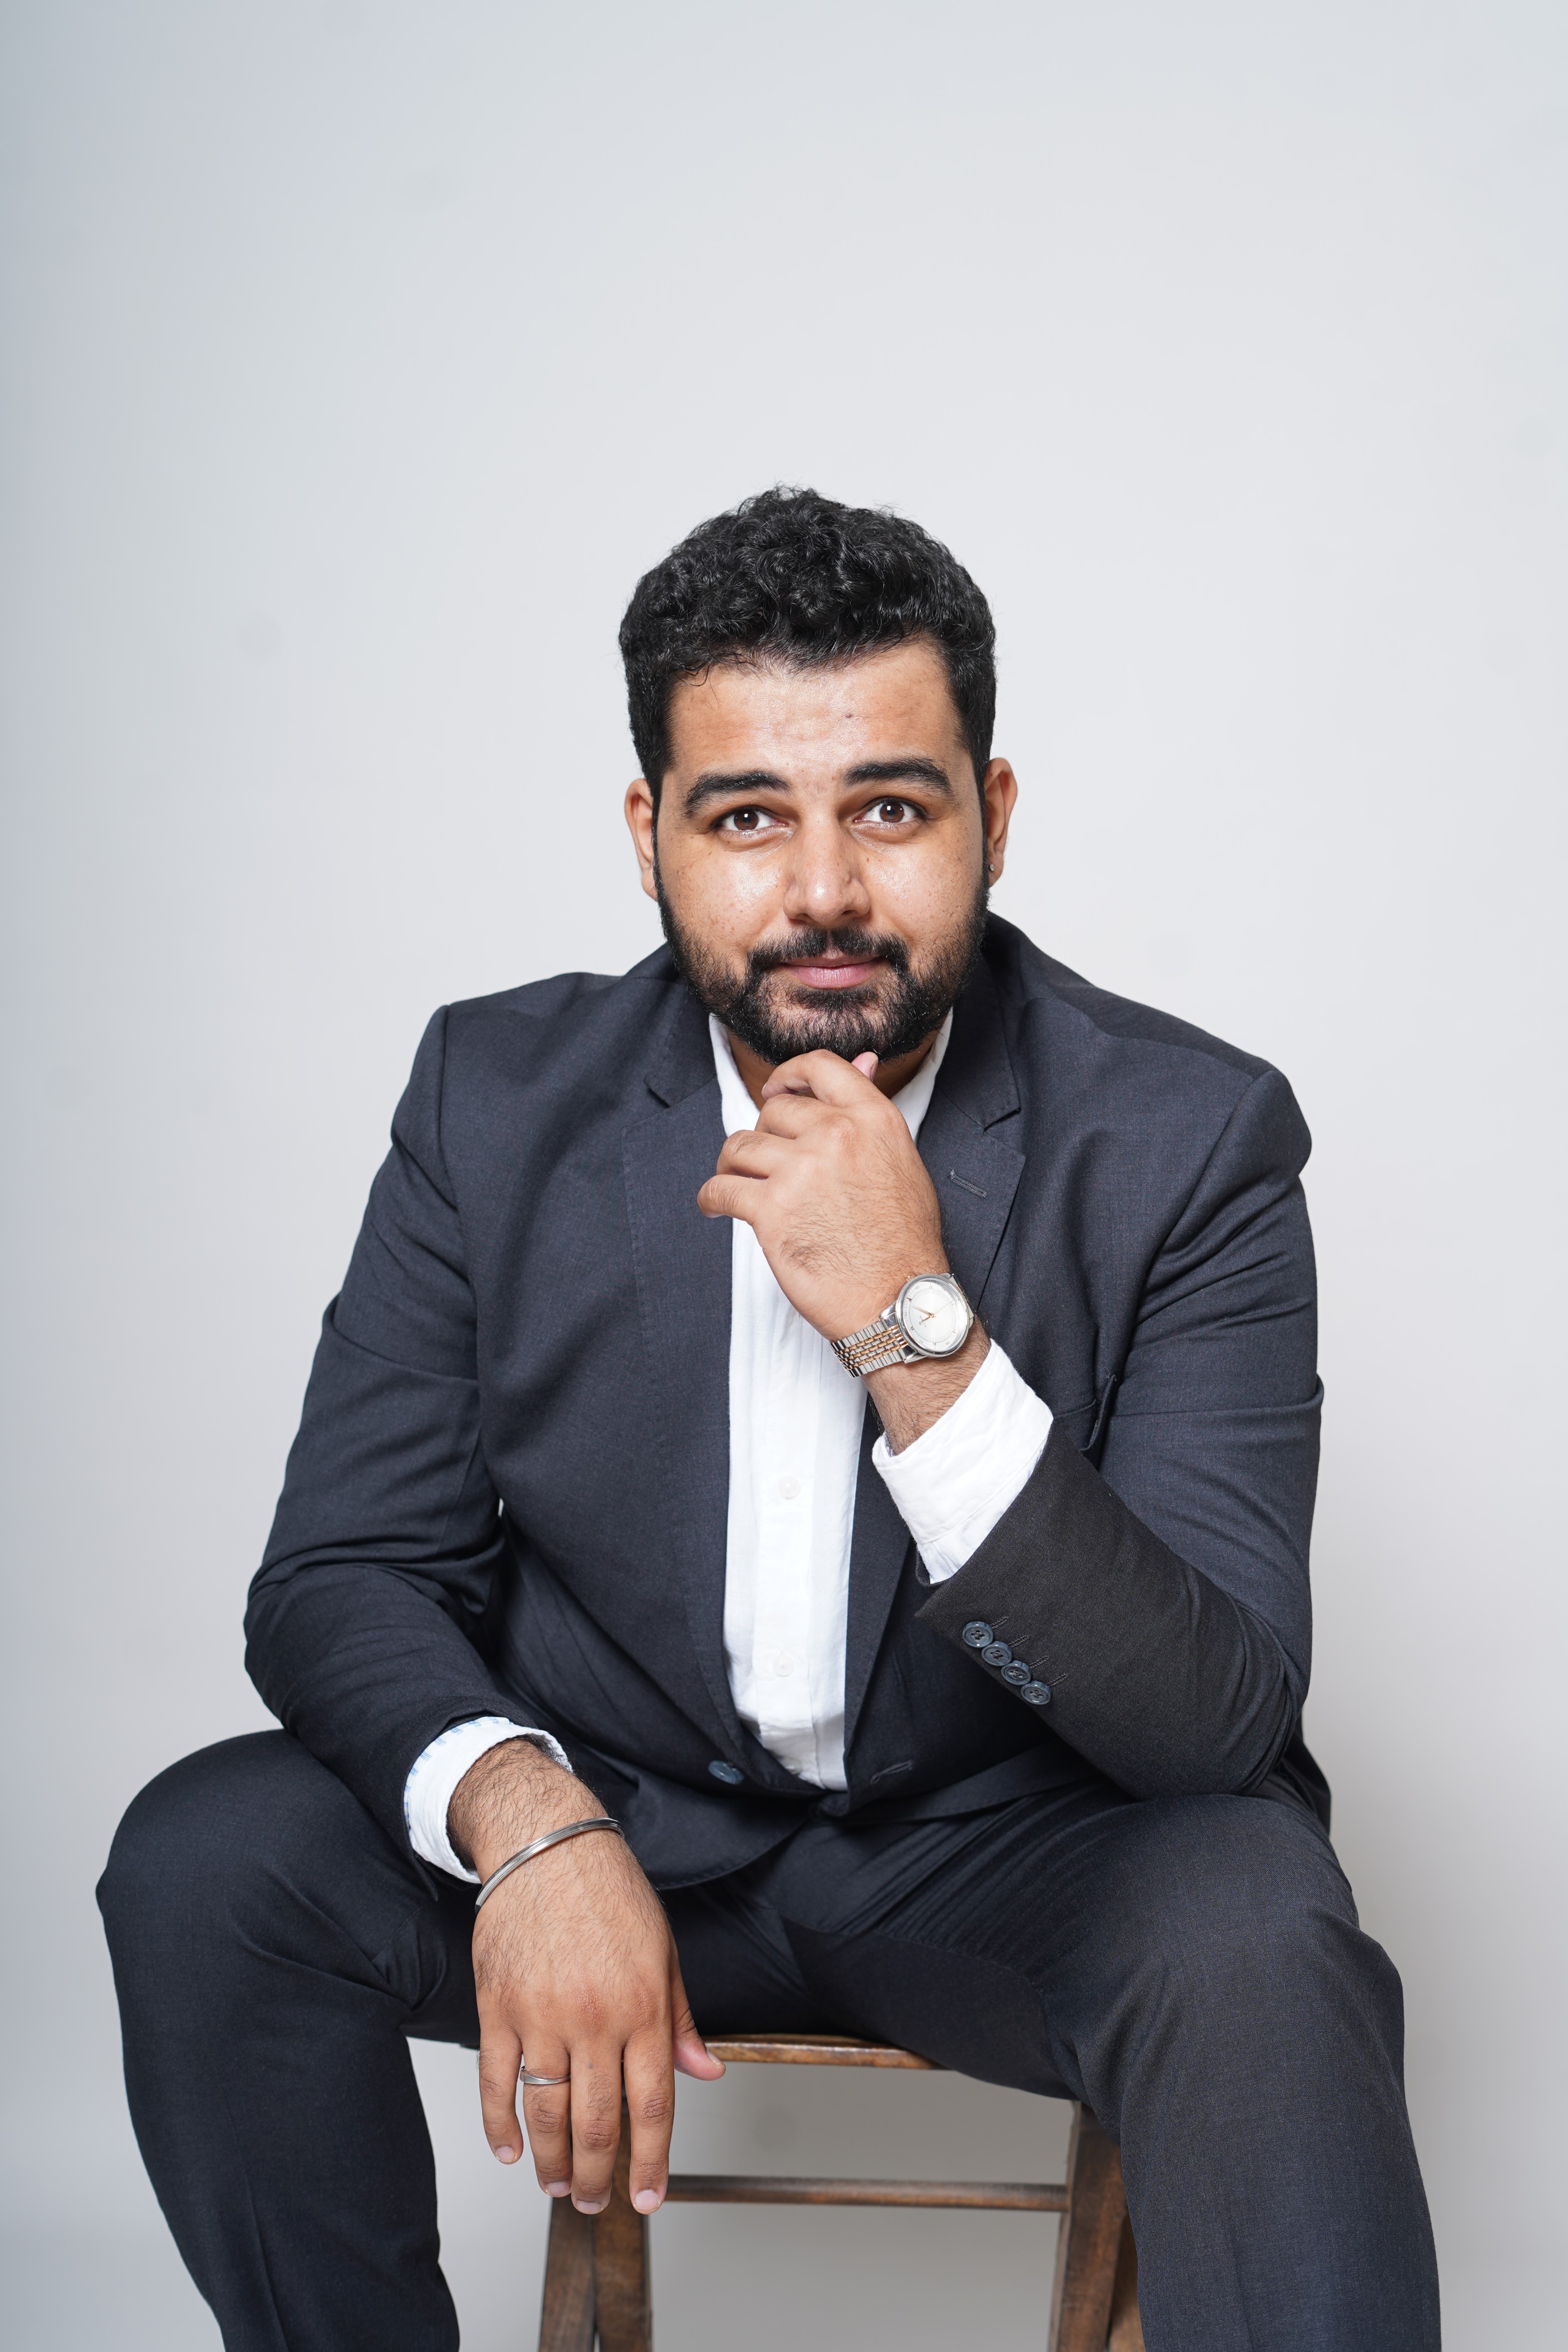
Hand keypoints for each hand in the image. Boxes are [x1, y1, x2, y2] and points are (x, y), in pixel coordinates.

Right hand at [449, 1739, 723, 2214]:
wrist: (546, 1842)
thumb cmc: (609, 1890)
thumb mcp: (664, 1950)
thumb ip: (681, 2019)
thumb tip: (704, 2072)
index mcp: (643, 2006)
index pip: (652, 2105)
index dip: (651, 2161)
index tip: (647, 2196)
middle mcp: (595, 2017)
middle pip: (596, 2122)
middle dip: (598, 2175)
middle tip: (594, 2201)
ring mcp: (542, 2015)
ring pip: (547, 2112)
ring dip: (551, 2161)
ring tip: (556, 2185)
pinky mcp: (498, 2006)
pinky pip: (496, 2080)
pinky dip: (500, 2123)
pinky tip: (511, 2149)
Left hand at [697, 1048, 989, 1447]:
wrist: (901, 1302)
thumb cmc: (904, 1241)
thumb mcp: (902, 1161)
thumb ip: (869, 1113)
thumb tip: (862, 1059)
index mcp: (872, 1118)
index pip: (820, 1066)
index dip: (789, 1074)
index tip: (776, 1091)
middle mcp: (836, 1135)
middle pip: (773, 1112)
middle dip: (765, 1137)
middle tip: (768, 1166)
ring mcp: (801, 1171)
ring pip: (739, 1146)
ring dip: (733, 1167)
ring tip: (739, 1186)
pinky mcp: (771, 1211)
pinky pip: (720, 1189)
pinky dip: (712, 1199)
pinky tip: (717, 1208)